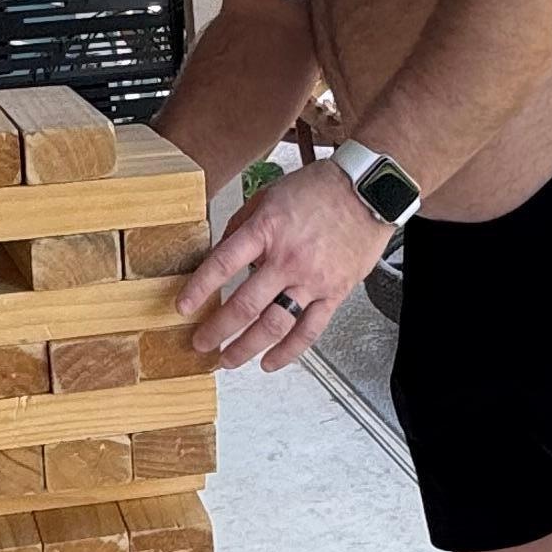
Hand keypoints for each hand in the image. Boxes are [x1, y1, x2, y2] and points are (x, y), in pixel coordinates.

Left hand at [179, 160, 391, 373]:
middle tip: (200, 343)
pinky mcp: (334, 293)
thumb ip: (242, 225)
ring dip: (246, 348)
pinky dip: (287, 351)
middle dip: (217, 329)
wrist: (368, 191)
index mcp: (267, 230)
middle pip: (245, 305)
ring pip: (274, 325)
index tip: (183, 307)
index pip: (223, 265)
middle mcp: (288, 259)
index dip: (199, 289)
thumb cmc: (320, 189)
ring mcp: (312, 280)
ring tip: (228, 360)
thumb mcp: (269, 195)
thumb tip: (219, 252)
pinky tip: (270, 362)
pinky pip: (309, 330)